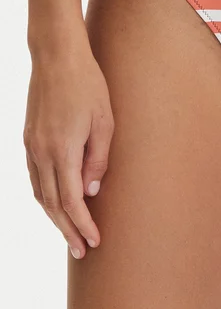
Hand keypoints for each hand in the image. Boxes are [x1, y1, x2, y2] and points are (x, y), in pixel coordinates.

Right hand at [23, 48, 113, 257]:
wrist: (57, 57)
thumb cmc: (89, 85)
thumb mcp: (105, 121)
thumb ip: (98, 159)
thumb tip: (91, 191)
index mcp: (62, 150)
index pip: (71, 200)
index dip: (83, 224)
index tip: (94, 241)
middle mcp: (41, 152)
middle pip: (52, 204)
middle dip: (67, 230)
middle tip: (81, 251)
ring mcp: (31, 146)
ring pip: (40, 192)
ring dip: (54, 216)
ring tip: (69, 233)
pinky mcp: (28, 138)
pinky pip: (34, 177)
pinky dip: (44, 196)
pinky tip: (54, 203)